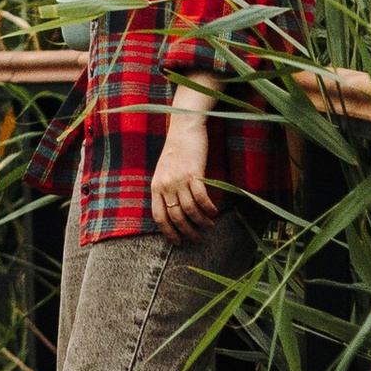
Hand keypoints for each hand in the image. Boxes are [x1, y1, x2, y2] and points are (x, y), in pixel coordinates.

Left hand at [148, 87, 220, 240]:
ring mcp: (179, 180)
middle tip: (198, 238)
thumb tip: (175, 211)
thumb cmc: (175, 150)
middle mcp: (165, 185)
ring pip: (190, 211)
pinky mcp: (194, 174)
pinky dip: (209, 209)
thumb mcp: (163, 171)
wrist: (184, 128)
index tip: (178, 242)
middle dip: (188, 232)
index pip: (159, 217)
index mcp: (155, 186)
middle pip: (176, 218)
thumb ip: (166, 189)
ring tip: (209, 226)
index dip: (168, 232)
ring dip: (201, 223)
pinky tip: (214, 212)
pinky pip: (202, 198)